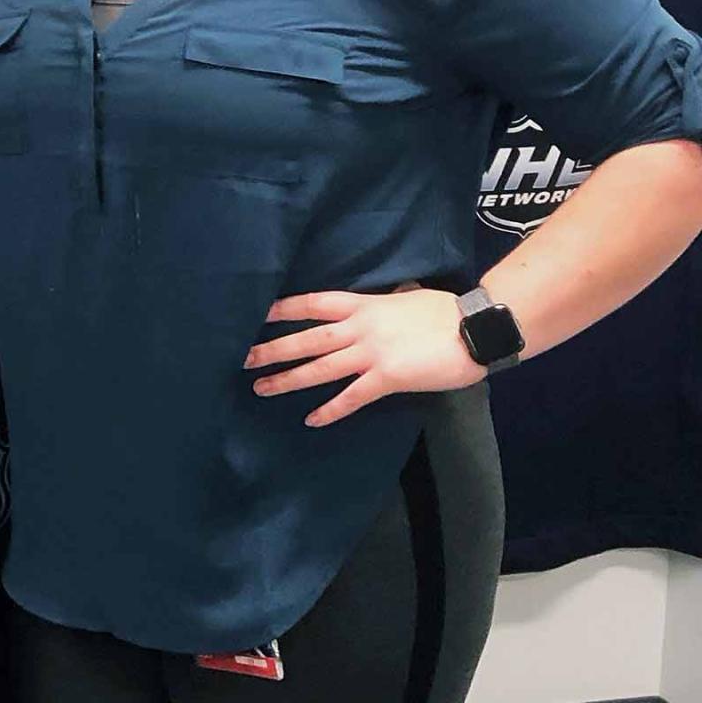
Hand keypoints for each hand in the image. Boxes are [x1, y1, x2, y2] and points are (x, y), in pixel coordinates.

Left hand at [243, 286, 485, 427]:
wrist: (472, 328)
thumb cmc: (442, 310)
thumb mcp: (403, 296)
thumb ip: (381, 304)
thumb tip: (373, 304)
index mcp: (362, 304)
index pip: (312, 303)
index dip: (283, 310)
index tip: (256, 315)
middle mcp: (359, 327)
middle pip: (307, 338)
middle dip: (273, 349)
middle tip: (243, 359)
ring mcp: (371, 353)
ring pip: (320, 367)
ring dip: (289, 379)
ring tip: (262, 388)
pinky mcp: (387, 378)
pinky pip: (352, 396)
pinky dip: (331, 409)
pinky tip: (312, 419)